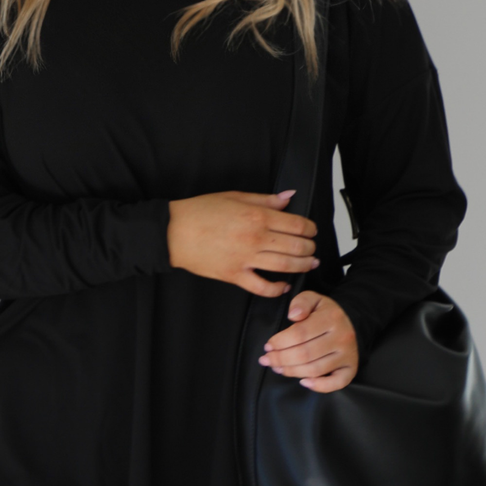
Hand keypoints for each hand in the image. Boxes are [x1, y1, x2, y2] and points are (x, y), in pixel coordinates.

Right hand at [167, 189, 318, 296]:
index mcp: (257, 216)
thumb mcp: (234, 197)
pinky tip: (284, 285)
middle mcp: (255, 238)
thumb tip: (287, 198)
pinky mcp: (235, 276)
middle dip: (310, 248)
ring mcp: (246, 259)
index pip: (297, 224)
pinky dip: (277, 289)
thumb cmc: (200, 212)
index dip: (310, 229)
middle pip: (296, 246)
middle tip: (312, 248)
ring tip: (308, 264)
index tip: (311, 230)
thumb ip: (265, 199)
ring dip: (302, 266)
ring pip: (286, 266)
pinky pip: (262, 287)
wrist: (173, 232)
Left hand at [259, 291, 358, 391]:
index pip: (300, 333)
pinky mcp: (350, 369)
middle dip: (281, 359)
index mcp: (332, 318)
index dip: (280, 342)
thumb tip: (293, 315)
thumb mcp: (313, 299)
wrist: (350, 323)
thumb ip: (301, 302)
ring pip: (315, 369)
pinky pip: (337, 383)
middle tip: (267, 360)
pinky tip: (303, 382)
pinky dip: (319, 386)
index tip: (268, 346)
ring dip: (292, 371)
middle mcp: (342, 337)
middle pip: (305, 354)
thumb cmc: (325, 313)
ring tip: (278, 368)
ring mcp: (348, 355)